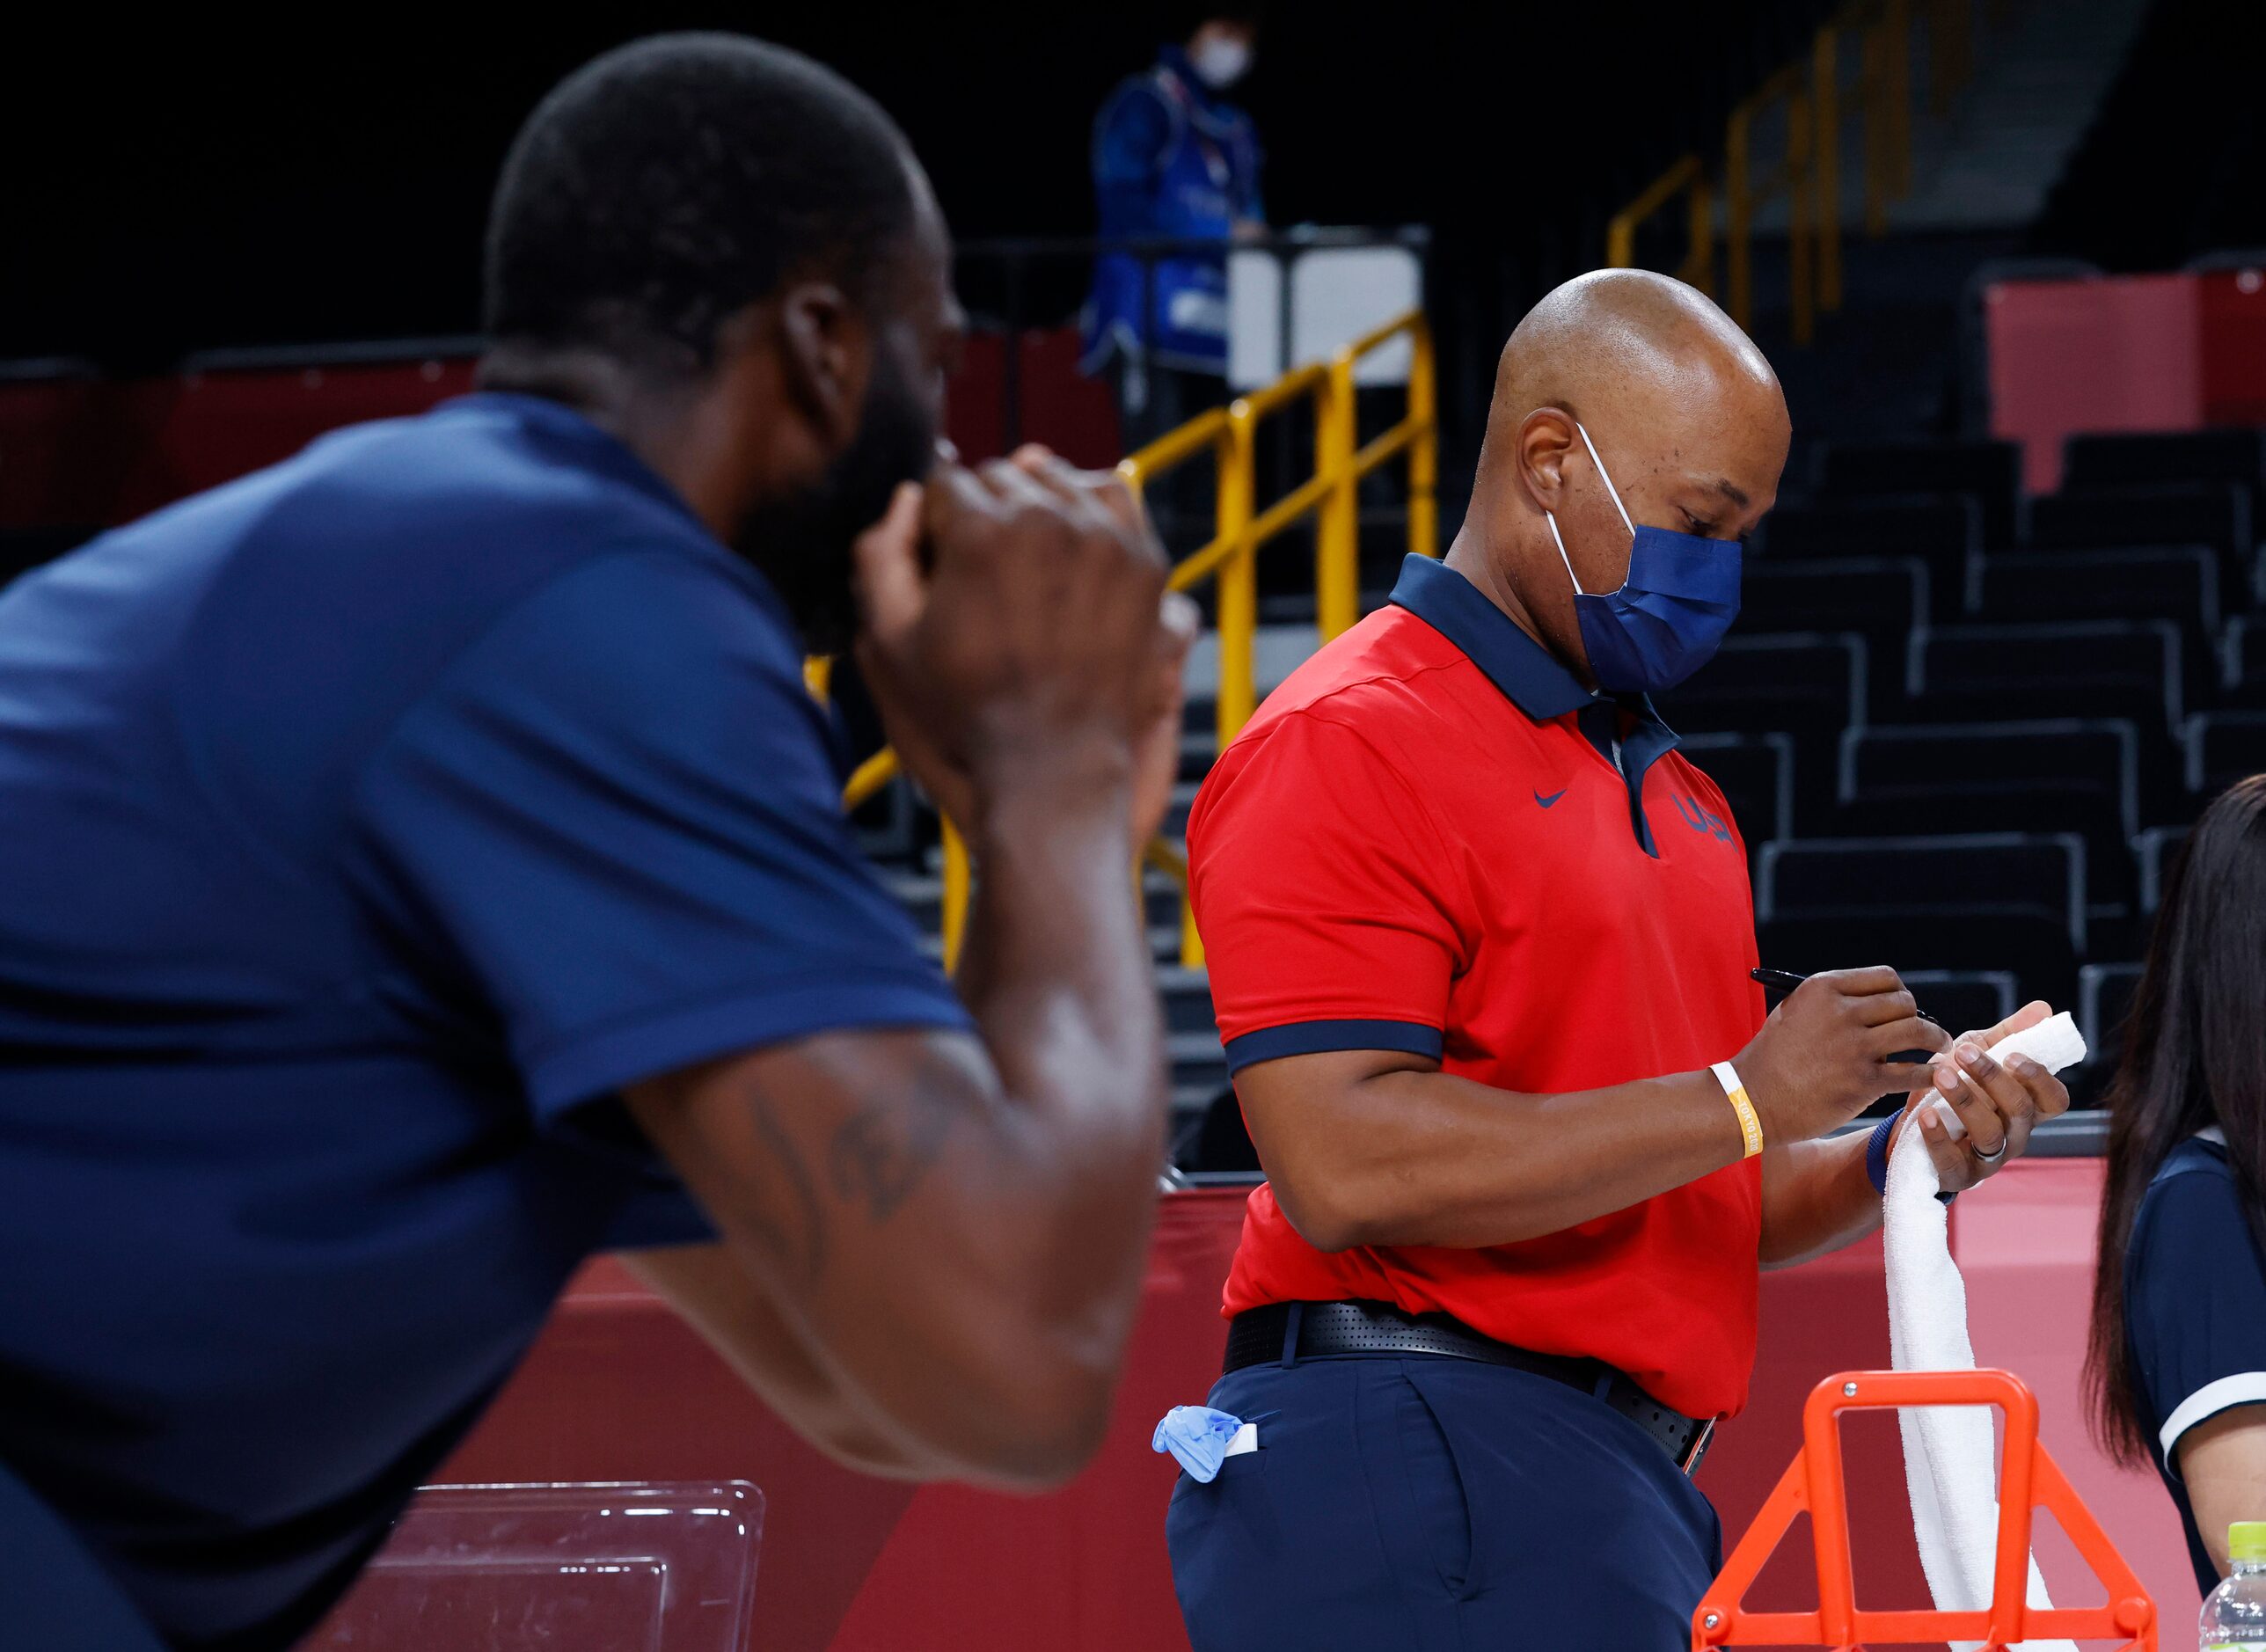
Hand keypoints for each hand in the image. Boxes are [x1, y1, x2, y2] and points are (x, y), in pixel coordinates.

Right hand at [853, 446, 1184, 835]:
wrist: (1054, 762)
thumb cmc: (966, 707)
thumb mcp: (890, 639)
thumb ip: (880, 554)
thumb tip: (908, 497)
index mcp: (978, 529)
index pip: (946, 484)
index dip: (937, 527)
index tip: (944, 565)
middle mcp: (1046, 518)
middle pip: (1000, 479)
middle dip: (984, 514)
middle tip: (984, 571)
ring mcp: (1104, 536)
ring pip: (1055, 481)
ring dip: (1035, 506)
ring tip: (1026, 560)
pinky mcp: (1143, 559)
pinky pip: (1111, 498)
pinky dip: (1088, 510)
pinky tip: (1070, 544)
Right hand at [1732, 966, 1951, 1145]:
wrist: (1752, 1099)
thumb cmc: (1771, 1057)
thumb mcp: (1793, 1012)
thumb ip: (1830, 1003)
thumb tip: (1874, 1005)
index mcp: (1823, 988)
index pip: (1884, 978)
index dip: (1900, 992)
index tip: (1902, 1007)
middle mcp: (1842, 1012)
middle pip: (1904, 1003)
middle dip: (1917, 1016)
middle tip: (1922, 1031)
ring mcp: (1855, 1047)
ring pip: (1917, 1032)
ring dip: (1935, 1040)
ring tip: (1940, 1047)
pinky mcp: (1864, 1082)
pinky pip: (1913, 1073)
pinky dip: (1930, 1074)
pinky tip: (1933, 1077)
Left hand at [1896, 999, 2071, 1192]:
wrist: (1908, 1130)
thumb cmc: (1953, 1088)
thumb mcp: (1977, 1056)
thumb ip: (2008, 1034)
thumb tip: (2043, 1008)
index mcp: (2026, 1108)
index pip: (2055, 1099)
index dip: (2040, 1078)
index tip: (2012, 1055)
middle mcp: (2015, 1136)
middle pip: (2021, 1110)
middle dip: (1994, 1079)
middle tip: (1964, 1052)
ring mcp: (1988, 1159)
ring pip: (1990, 1133)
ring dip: (1966, 1101)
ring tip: (1940, 1075)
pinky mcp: (1957, 1174)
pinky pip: (1952, 1159)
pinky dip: (1938, 1136)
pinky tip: (1925, 1113)